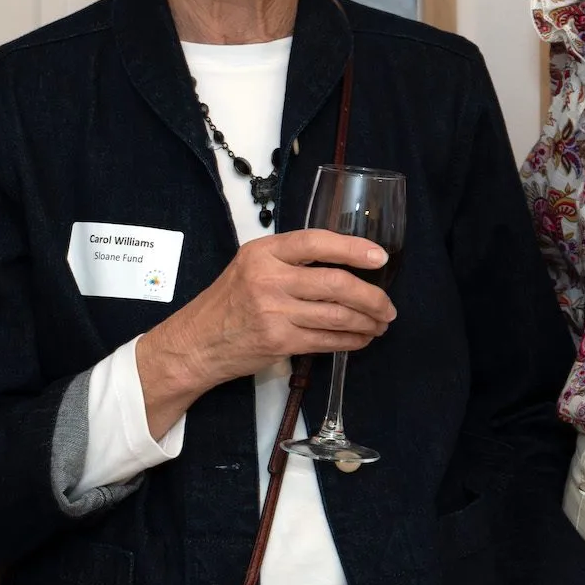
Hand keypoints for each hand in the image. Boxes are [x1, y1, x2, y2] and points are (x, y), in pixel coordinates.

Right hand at [136, 230, 393, 434]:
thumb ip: (290, 260)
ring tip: (380, 324)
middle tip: (388, 306)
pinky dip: (351, 341)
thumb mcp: (251, 266)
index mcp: (264, 252)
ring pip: (337, 316)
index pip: (316, 242)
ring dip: (367, 322)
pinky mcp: (279, 342)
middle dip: (372, 297)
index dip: (353, 248)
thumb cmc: (228, 302)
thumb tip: (345, 262)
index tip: (379, 257)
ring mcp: (274, 312)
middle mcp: (269, 279)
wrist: (197, 342)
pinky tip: (360, 339)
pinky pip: (327, 341)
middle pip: (336, 284)